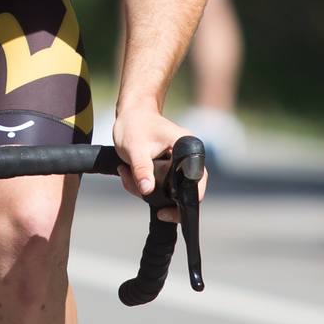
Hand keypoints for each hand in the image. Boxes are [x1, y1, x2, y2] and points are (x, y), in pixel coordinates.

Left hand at [112, 105, 208, 221]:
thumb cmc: (135, 124)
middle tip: (136, 189)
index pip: (197, 180)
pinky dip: (142, 184)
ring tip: (126, 174)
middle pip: (182, 189)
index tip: (166, 211)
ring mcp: (177, 162)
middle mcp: (187, 155)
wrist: (130, 112)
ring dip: (145, 188)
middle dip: (157, 196)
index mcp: (187, 146)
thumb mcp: (135, 148)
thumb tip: (147, 190)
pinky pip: (159, 184)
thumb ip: (142, 169)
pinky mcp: (167, 166)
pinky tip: (128, 173)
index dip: (186, 199)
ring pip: (168, 189)